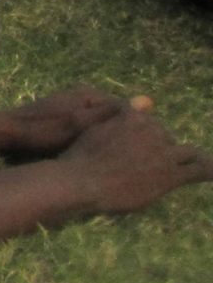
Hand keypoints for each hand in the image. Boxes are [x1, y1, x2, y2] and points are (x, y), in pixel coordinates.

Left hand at [3, 87, 136, 156]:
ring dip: (110, 138)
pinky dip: (95, 139)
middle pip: (114, 116)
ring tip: (120, 157)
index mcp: (90, 95)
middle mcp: (83, 96)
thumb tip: (146, 101)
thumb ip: (111, 114)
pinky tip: (97, 155)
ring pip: (101, 124)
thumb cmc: (44, 130)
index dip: (138, 127)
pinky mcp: (64, 118)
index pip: (125, 109)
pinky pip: (89, 129)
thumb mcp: (81, 124)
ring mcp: (73, 106)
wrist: (7, 133)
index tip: (147, 146)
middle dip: (124, 133)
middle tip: (136, 154)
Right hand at [63, 107, 211, 213]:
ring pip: (189, 153)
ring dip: (188, 160)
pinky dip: (211, 170)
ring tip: (191, 167)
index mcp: (135, 118)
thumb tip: (145, 100)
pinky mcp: (171, 175)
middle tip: (148, 168)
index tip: (140, 148)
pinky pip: (201, 170)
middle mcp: (154, 131)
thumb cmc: (81, 157)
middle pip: (169, 138)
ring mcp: (165, 153)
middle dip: (164, 151)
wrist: (81, 182)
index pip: (151, 123)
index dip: (147, 137)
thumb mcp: (95, 128)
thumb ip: (120, 116)